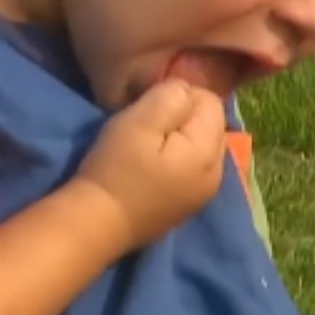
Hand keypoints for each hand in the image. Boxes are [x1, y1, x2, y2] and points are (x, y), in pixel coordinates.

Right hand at [74, 78, 225, 251]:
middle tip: (146, 127)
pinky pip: (192, 166)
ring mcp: (204, 194)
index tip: (150, 109)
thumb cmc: (116, 168)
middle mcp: (217, 174)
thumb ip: (170, 97)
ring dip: (178, 138)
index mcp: (209, 152)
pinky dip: (175, 159)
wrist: (97, 224)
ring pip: (200, 144)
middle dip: (183, 117)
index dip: (180, 96)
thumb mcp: (139, 121)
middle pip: (209, 124)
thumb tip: (185, 91)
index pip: (210, 101)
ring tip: (146, 147)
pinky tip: (150, 167)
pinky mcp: (189, 204)